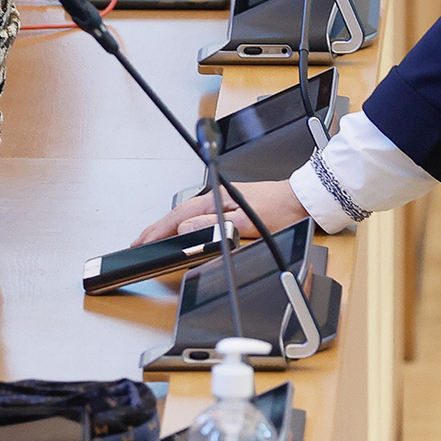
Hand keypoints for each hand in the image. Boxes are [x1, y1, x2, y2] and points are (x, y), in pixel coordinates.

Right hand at [134, 177, 307, 245]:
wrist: (301, 200)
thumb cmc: (279, 211)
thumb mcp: (245, 223)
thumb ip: (214, 227)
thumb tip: (185, 229)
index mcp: (215, 200)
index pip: (178, 217)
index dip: (158, 231)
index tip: (142, 242)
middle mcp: (215, 197)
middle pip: (178, 214)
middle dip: (156, 229)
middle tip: (139, 242)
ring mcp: (221, 200)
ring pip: (186, 214)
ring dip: (168, 226)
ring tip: (154, 237)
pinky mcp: (229, 204)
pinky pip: (197, 215)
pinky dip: (183, 223)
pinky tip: (182, 229)